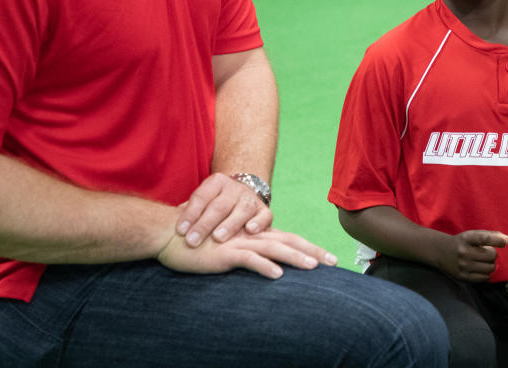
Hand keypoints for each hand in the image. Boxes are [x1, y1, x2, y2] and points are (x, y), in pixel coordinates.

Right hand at [158, 227, 337, 278]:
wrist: (173, 234)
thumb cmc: (200, 243)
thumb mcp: (229, 249)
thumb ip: (247, 253)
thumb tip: (267, 265)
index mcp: (256, 235)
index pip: (289, 240)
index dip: (310, 247)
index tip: (329, 259)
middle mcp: (252, 236)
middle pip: (290, 242)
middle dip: (313, 252)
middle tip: (334, 261)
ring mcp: (240, 243)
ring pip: (275, 249)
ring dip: (295, 258)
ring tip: (314, 267)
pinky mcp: (226, 253)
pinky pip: (249, 260)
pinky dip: (264, 266)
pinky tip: (277, 275)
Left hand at [176, 172, 273, 246]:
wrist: (242, 194)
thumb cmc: (213, 206)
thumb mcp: (200, 204)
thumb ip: (188, 212)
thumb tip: (166, 225)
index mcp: (216, 183)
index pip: (201, 197)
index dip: (190, 214)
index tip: (179, 232)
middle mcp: (235, 188)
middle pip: (220, 205)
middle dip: (205, 224)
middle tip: (192, 241)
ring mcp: (251, 198)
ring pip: (243, 208)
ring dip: (230, 224)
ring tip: (218, 238)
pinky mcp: (265, 210)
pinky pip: (265, 215)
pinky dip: (259, 223)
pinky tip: (250, 231)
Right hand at [436, 229, 507, 281]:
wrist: (441, 252)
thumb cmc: (461, 242)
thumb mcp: (472, 234)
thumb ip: (490, 235)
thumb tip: (507, 240)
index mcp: (467, 238)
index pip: (484, 238)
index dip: (497, 240)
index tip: (506, 241)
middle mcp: (464, 252)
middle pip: (491, 256)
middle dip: (492, 254)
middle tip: (486, 253)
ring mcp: (463, 266)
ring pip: (490, 268)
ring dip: (490, 265)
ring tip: (483, 261)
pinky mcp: (463, 277)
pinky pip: (484, 278)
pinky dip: (486, 273)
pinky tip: (480, 268)